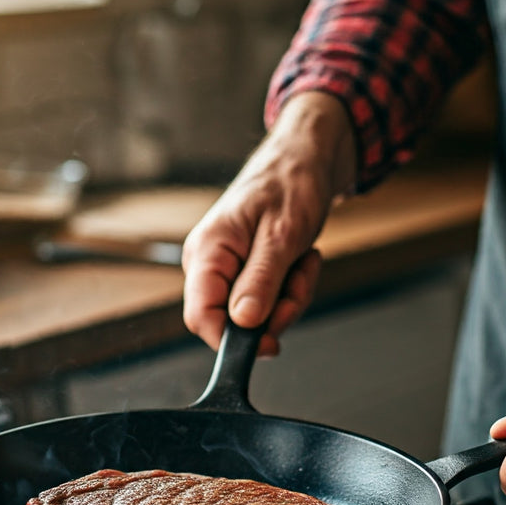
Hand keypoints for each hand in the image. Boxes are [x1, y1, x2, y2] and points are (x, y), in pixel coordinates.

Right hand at [182, 92, 355, 356]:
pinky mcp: (246, 274)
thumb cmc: (290, 184)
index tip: (269, 344)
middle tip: (299, 279)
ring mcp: (228, 270)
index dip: (232, 340)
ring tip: (302, 261)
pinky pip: (269, 302)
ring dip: (290, 297)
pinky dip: (292, 289)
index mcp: (207, 252)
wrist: (305, 161)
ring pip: (256, 316)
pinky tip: (300, 260)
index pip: (200, 317)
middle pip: (233, 322)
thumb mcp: (281, 236)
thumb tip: (243, 323)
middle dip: (275, 311)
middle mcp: (210, 264)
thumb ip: (260, 282)